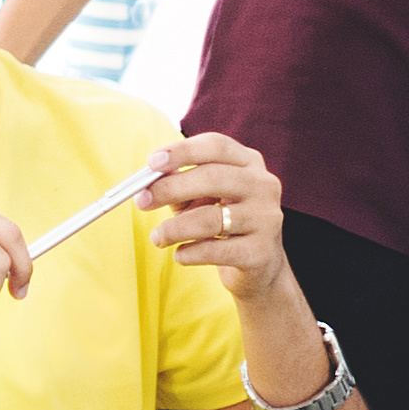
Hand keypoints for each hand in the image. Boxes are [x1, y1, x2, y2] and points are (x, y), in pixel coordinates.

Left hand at [131, 132, 294, 303]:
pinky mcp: (261, 251)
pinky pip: (216, 250)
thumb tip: (147, 179)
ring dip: (174, 228)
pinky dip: (189, 253)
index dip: (182, 151)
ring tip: (157, 238)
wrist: (260, 264)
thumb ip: (178, 181)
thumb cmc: (222, 220)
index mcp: (249, 162)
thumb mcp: (201, 195)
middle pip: (212, 178)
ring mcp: (266, 218)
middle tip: (141, 201)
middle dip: (170, 188)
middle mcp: (263, 185)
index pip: (216, 145)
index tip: (152, 162)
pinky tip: (180, 255)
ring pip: (211, 219)